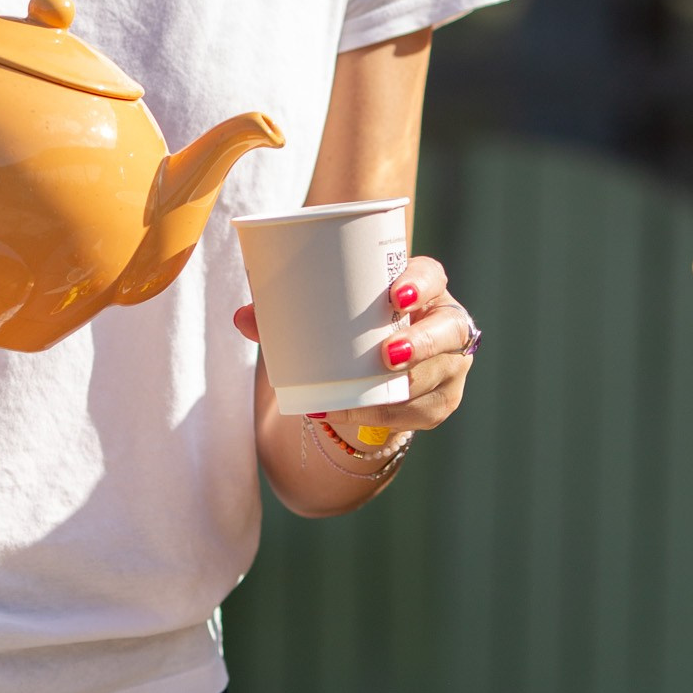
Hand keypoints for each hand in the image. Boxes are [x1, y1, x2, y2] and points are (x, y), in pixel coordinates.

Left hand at [233, 252, 477, 446]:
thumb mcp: (327, 313)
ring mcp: (450, 363)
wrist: (372, 369)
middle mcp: (446, 323)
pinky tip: (358, 415)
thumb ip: (284, 311)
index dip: (420, 284)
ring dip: (406, 387)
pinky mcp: (441, 398)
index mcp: (422, 288)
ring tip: (360, 396)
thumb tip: (242, 317)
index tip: (393, 296)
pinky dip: (387, 416)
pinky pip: (422, 412)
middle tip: (385, 356)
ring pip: (440, 375)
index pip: (432, 276)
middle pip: (450, 330)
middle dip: (422, 344)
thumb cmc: (351, 325)